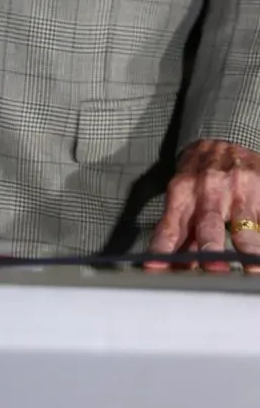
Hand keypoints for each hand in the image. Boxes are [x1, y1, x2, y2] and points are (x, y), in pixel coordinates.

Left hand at [146, 139, 259, 271]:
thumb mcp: (185, 196)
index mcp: (182, 193)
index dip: (163, 249)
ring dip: (247, 248)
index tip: (156, 268)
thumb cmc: (200, 176)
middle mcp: (208, 191)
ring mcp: (238, 191)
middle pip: (208, 225)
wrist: (223, 137)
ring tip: (252, 269)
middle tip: (211, 269)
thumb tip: (173, 269)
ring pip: (243, 224)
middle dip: (209, 248)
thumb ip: (182, 233)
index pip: (171, 227)